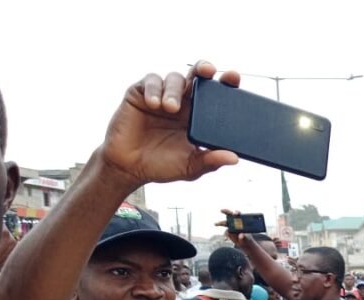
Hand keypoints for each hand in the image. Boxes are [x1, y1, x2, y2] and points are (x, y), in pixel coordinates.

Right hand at [99, 61, 238, 190]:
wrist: (130, 167)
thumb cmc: (162, 165)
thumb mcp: (190, 167)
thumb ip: (210, 161)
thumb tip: (234, 158)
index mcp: (198, 116)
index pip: (215, 94)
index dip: (225, 83)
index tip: (234, 77)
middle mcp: (183, 102)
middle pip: (196, 76)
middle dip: (203, 68)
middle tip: (208, 70)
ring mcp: (162, 96)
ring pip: (174, 79)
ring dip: (174, 90)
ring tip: (171, 108)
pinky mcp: (140, 94)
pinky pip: (150, 82)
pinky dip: (154, 90)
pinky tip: (154, 104)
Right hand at [216, 208, 245, 245]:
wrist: (245, 244)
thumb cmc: (247, 239)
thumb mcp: (247, 239)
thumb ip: (244, 237)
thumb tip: (241, 235)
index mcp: (242, 221)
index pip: (239, 215)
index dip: (236, 213)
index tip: (235, 214)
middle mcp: (236, 222)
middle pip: (230, 215)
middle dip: (226, 212)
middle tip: (221, 210)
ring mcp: (231, 227)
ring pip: (225, 223)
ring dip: (220, 223)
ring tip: (215, 224)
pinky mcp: (229, 232)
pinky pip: (226, 232)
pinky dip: (225, 235)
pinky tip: (226, 239)